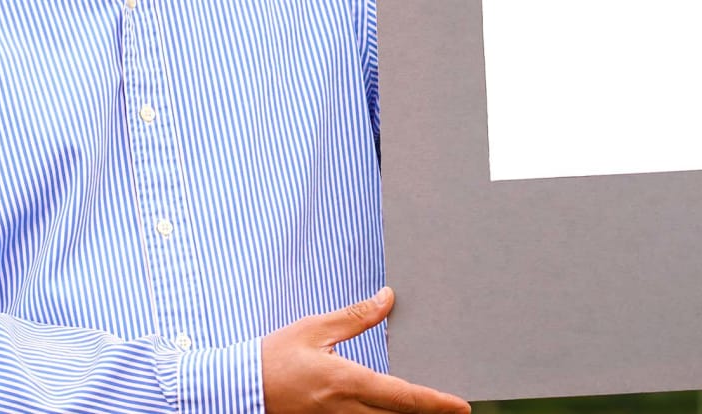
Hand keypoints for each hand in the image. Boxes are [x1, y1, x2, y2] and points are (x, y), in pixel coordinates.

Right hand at [261, 286, 471, 413]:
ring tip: (428, 409)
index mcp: (346, 381)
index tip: (461, 406)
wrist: (240, 387)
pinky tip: (392, 409)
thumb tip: (388, 299)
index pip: (403, 396)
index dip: (435, 402)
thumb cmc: (275, 356)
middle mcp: (345, 410)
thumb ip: (355, 317)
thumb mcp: (315, 329)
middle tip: (453, 410)